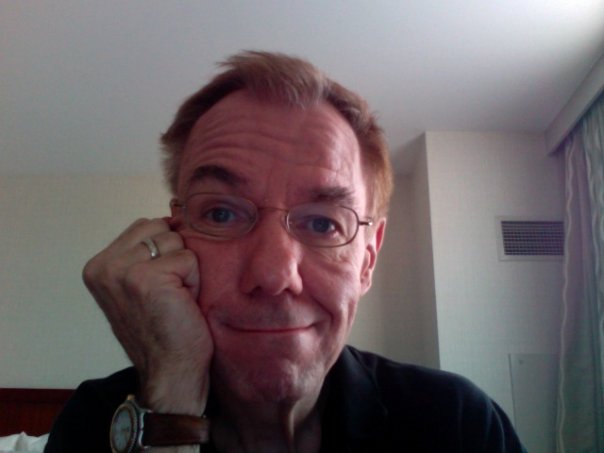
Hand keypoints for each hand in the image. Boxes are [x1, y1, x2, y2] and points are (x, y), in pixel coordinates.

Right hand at [82, 218, 211, 414]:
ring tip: (176, 297)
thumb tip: (173, 214)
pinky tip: (183, 303)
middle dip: (175, 255)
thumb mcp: (138, 284)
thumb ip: (142, 252)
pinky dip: (194, 280)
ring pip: (176, 241)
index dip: (165, 250)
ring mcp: (123, 271)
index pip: (144, 224)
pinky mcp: (148, 278)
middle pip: (160, 227)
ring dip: (185, 269)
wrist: (169, 371)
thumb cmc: (163, 329)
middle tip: (171, 291)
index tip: (160, 285)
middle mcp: (104, 265)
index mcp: (98, 265)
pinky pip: (188, 258)